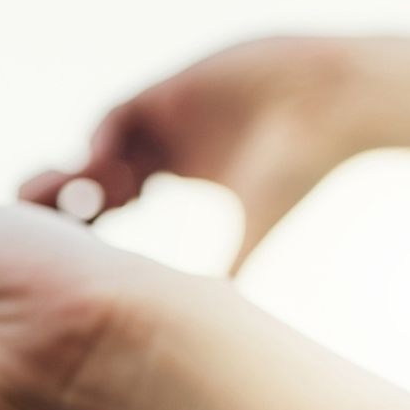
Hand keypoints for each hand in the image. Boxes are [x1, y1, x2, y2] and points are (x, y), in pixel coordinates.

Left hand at [20, 37, 374, 271]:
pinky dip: (104, 141)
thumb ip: (232, 262)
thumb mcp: (256, 222)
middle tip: (72, 232)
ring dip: (91, 175)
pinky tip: (111, 169)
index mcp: (178, 170)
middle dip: (80, 198)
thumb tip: (220, 321)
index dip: (97, 221)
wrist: (336, 100)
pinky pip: (116, 114)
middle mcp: (164, 140)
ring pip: (102, 146)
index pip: (117, 196)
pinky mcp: (172, 88)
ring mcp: (166, 113)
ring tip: (98, 207)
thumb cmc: (302, 165)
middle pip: (98, 168)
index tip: (89, 252)